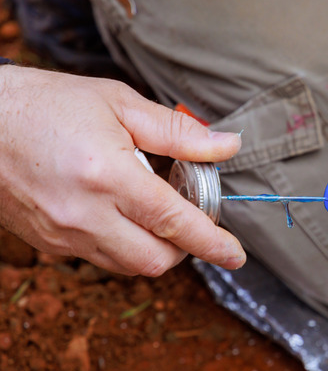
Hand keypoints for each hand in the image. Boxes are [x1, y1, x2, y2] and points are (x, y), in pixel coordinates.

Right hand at [0, 66, 245, 275]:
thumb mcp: (119, 103)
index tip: (236, 254)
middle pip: (155, 259)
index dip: (212, 243)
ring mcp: (63, 234)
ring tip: (154, 212)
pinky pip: (101, 259)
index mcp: (107, 176)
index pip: (175, 223)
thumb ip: (178, 132)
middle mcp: (84, 214)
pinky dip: (124, 246)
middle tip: (192, 219)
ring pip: (128, 266)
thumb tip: (227, 145)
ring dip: (155, 249)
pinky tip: (122, 215)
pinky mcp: (48, 243)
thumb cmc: (47, 104)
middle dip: (186, 248)